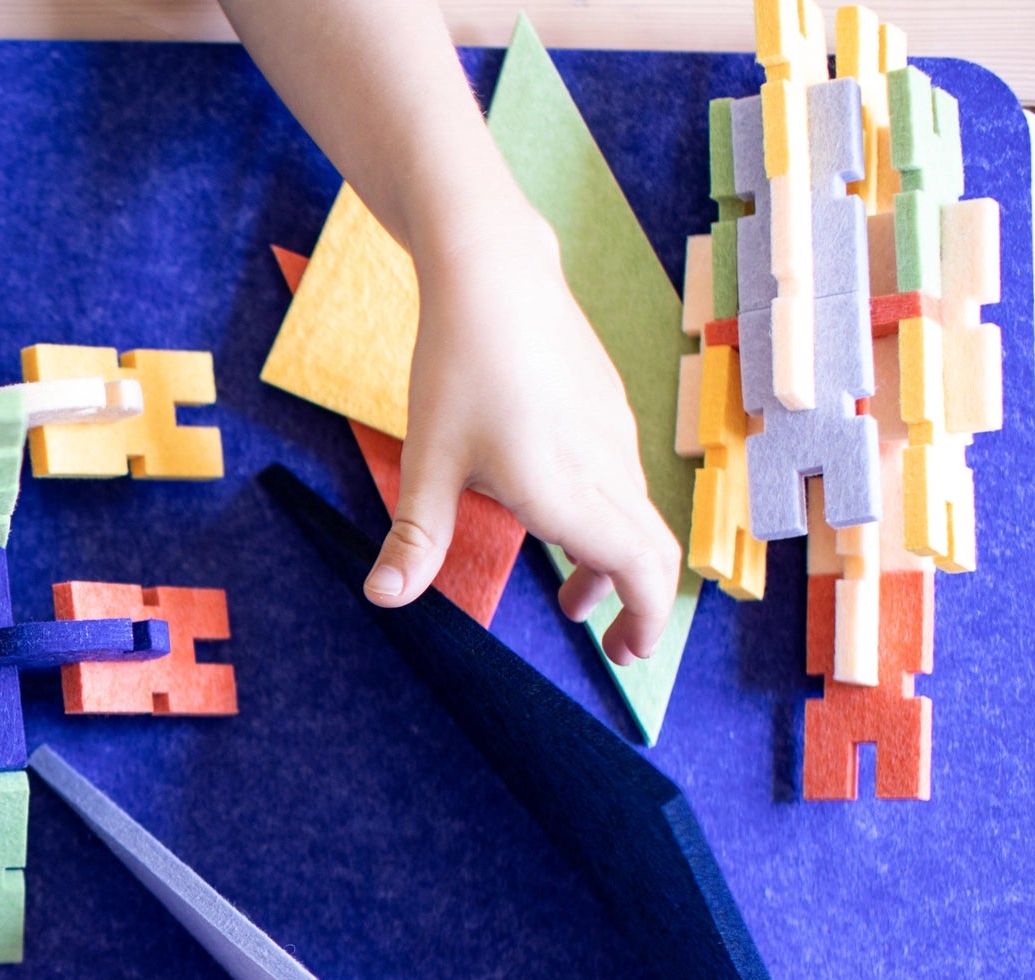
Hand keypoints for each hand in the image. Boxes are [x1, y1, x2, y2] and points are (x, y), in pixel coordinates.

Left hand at [378, 204, 682, 660]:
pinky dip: (606, 519)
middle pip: (650, 549)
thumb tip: (384, 599)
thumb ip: (415, 537)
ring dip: (611, 561)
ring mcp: (614, 433)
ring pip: (635, 514)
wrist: (495, 272)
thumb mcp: (428, 459)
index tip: (626, 653)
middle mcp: (606, 464)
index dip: (646, 618)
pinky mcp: (607, 407)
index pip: (640, 569)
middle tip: (611, 643)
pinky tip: (560, 518)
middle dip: (636, 604)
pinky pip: (623, 480)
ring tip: (571, 592)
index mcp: (569, 489)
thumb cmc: (460, 366)